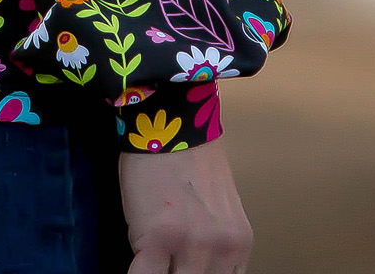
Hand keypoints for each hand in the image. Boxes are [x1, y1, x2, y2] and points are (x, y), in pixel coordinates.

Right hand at [119, 137, 252, 273]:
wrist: (171, 116)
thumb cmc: (189, 158)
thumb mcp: (217, 212)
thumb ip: (213, 248)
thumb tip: (199, 270)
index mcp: (238, 244)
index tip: (181, 269)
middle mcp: (220, 247)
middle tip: (168, 264)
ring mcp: (190, 244)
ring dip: (158, 273)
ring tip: (151, 262)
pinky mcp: (157, 237)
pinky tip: (136, 264)